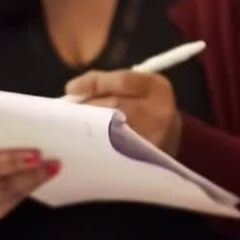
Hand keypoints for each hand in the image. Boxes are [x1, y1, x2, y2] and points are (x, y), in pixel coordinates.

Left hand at [65, 70, 181, 154]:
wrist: (170, 138)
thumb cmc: (144, 107)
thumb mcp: (137, 88)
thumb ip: (109, 84)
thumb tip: (74, 90)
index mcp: (158, 88)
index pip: (123, 81)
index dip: (94, 82)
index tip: (71, 88)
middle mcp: (160, 112)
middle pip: (114, 105)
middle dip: (87, 107)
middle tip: (69, 112)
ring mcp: (153, 137)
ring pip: (109, 128)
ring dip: (87, 126)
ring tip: (76, 126)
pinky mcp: (142, 158)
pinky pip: (110, 149)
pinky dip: (94, 144)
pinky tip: (87, 141)